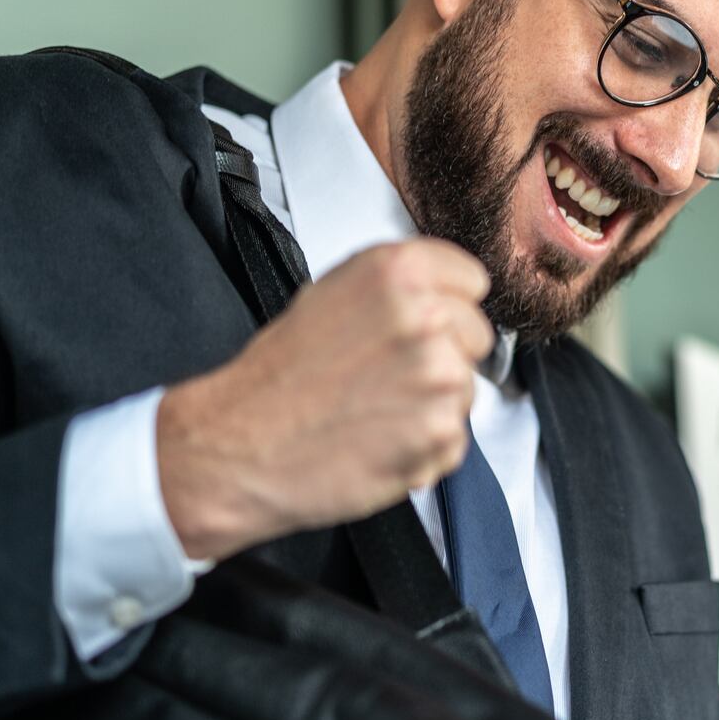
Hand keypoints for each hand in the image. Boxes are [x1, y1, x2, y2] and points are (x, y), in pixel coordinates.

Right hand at [156, 238, 493, 559]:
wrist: (241, 444)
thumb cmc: (277, 376)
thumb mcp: (331, 294)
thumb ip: (396, 285)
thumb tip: (441, 291)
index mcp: (400, 271)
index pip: (472, 282)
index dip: (447, 307)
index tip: (423, 324)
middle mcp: (426, 317)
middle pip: (476, 337)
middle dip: (444, 356)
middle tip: (388, 374)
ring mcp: (439, 376)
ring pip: (466, 390)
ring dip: (432, 405)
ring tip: (375, 409)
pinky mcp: (440, 432)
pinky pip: (456, 439)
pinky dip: (425, 447)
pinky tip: (380, 439)